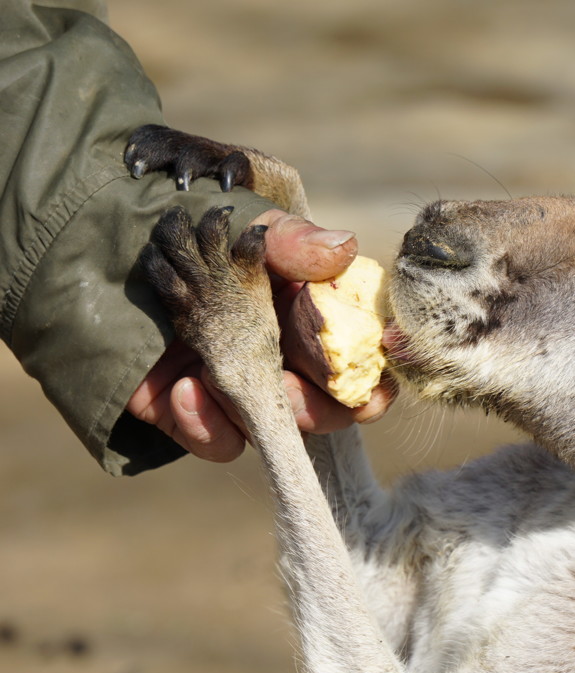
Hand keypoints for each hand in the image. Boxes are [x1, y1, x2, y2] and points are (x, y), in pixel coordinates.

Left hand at [127, 209, 395, 461]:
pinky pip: (213, 441)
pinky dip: (206, 424)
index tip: (375, 386)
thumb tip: (345, 248)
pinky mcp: (185, 411)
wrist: (92, 235)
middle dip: (319, 408)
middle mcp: (276, 355)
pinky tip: (184, 385)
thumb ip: (290, 238)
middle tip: (293, 388)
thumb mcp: (241, 222)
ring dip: (262, 413)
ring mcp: (231, 385)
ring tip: (224, 378)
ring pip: (272, 429)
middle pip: (324, 409)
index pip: (356, 361)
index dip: (373, 382)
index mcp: (304, 315)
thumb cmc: (184, 225)